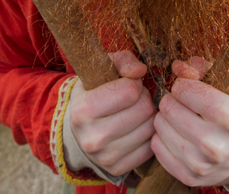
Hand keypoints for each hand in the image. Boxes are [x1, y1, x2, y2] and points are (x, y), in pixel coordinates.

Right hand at [69, 50, 155, 175]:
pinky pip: (150, 146)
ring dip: (148, 116)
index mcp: (83, 110)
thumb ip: (122, 61)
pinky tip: (137, 127)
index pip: (130, 91)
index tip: (127, 84)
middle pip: (143, 110)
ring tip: (135, 111)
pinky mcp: (118, 168)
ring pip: (150, 128)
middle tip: (133, 98)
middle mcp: (92, 138)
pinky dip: (148, 134)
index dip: (134, 83)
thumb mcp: (102, 70)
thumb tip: (141, 70)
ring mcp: (105, 157)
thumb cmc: (94, 92)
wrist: (78, 129)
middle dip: (144, 98)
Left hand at [152, 57, 228, 187]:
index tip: (184, 87)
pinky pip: (157, 147)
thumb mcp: (226, 89)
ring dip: (164, 118)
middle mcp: (217, 145)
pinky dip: (161, 137)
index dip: (182, 85)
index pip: (190, 91)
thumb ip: (202, 71)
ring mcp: (202, 164)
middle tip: (180, 103)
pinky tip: (174, 134)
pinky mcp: (189, 177)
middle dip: (171, 100)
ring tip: (177, 117)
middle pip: (171, 109)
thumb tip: (177, 66)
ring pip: (160, 127)